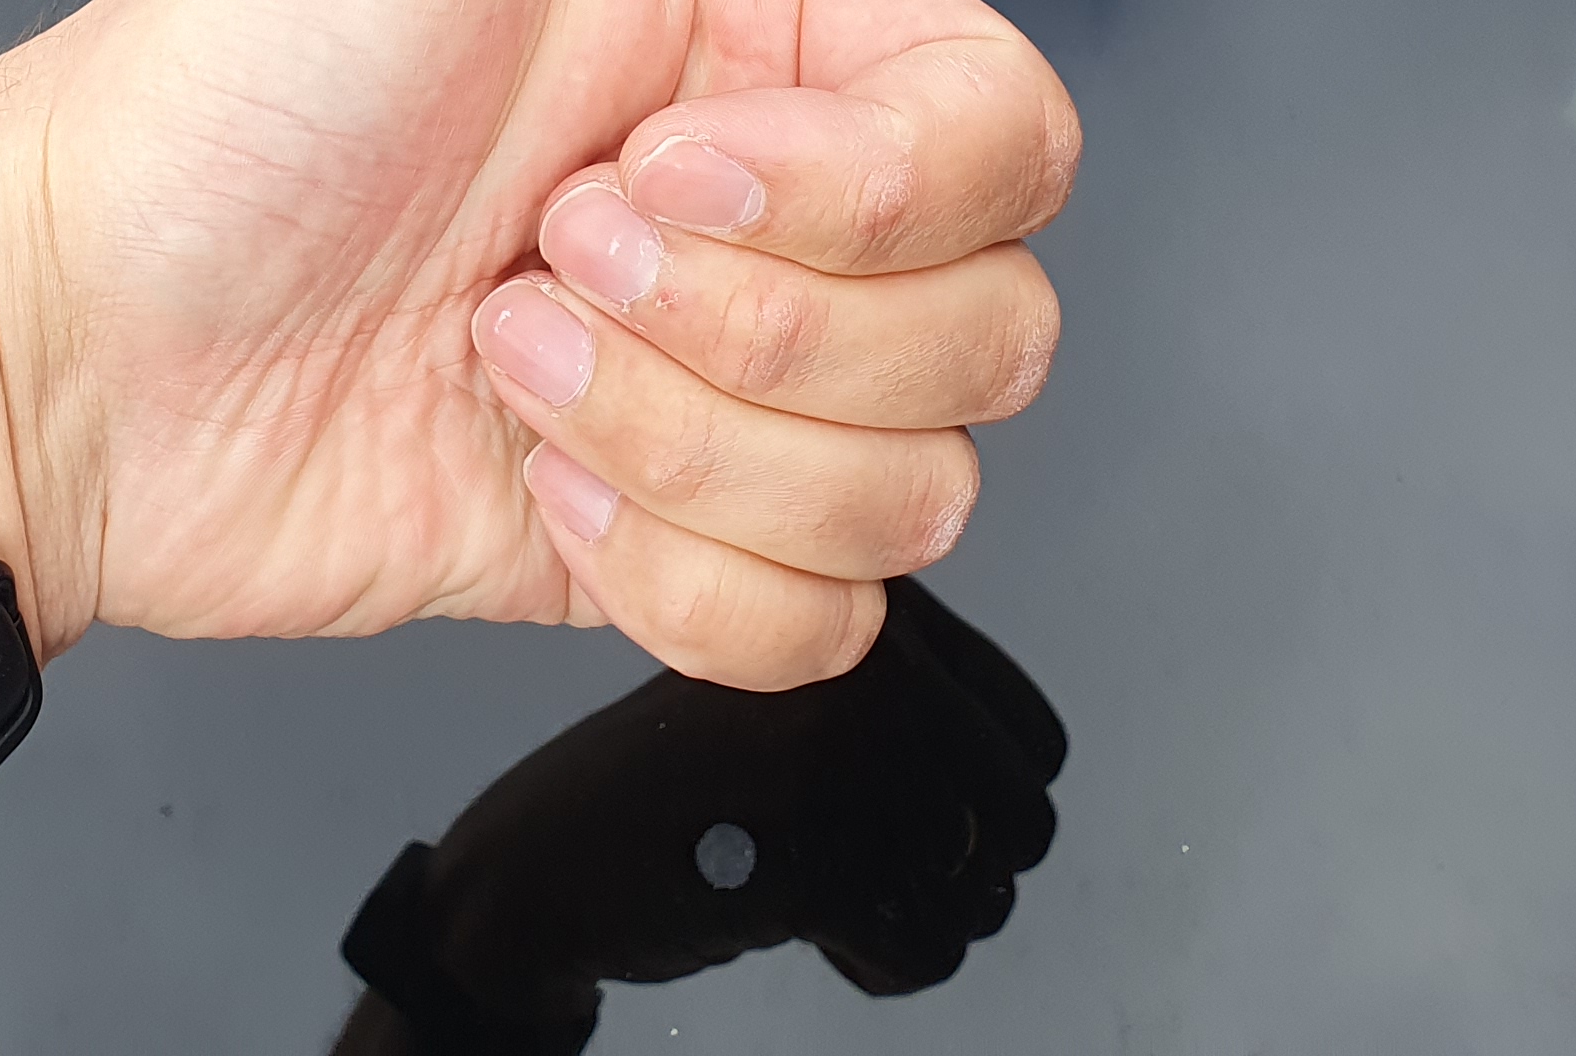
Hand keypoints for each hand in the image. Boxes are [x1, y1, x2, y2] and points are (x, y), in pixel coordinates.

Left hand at [0, 0, 1080, 686]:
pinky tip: (530, 489)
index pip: (1003, 130)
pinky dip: (682, 585)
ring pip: (914, 488)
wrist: (70, 346)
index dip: (872, 189)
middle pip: (989, 326)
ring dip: (696, 458)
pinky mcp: (658, 543)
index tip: (659, 166)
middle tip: (547, 260)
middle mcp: (755, 205)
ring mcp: (717, 386)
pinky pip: (819, 623)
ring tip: (506, 366)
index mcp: (751, 30)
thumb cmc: (229, 81)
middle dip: (761, 334)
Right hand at [343, 575, 1069, 1051]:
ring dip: (911, 921)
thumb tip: (1030, 773)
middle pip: (1022, 820)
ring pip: (978, 892)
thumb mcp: (798, 690)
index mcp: (872, 610)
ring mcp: (839, 752)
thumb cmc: (672, 787)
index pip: (1033, 738)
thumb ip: (911, 692)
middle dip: (958, 876)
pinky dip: (876, 964)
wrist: (542, 865)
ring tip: (827, 889)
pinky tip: (805, 923)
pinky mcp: (811, 848)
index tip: (909, 818)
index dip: (985, 809)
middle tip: (865, 870)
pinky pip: (921, 949)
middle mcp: (866, 661)